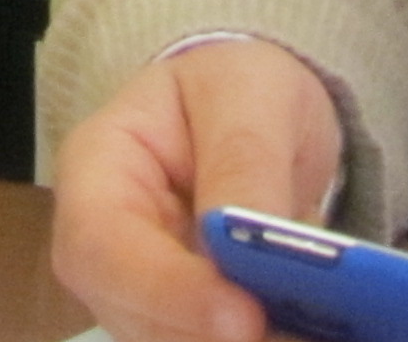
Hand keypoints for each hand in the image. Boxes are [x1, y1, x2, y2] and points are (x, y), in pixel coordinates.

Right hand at [51, 38, 344, 341]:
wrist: (252, 115)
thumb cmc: (236, 90)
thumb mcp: (249, 96)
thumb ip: (244, 161)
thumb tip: (244, 247)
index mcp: (96, 168)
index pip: (103, 245)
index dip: (165, 291)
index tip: (244, 318)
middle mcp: (102, 246)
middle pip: (131, 315)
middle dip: (208, 333)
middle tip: (292, 334)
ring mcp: (139, 294)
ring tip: (311, 331)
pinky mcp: (184, 322)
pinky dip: (258, 341)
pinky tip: (308, 331)